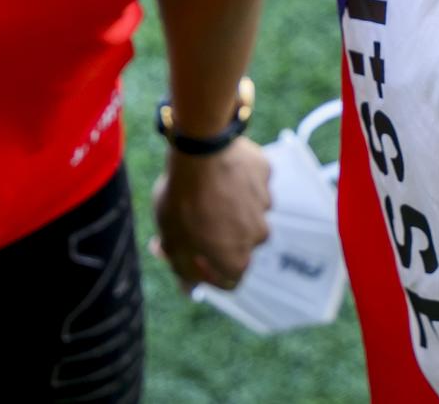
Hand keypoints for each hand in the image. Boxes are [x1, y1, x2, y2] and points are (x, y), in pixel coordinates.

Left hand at [150, 136, 271, 290]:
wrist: (201, 150)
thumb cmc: (184, 201)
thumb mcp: (173, 242)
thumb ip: (184, 270)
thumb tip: (190, 289)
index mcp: (237, 259)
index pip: (228, 280)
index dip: (208, 271)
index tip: (193, 255)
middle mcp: (258, 236)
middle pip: (238, 245)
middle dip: (219, 237)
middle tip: (194, 219)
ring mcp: (265, 202)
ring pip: (246, 212)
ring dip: (230, 208)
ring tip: (205, 191)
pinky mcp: (265, 174)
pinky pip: (251, 183)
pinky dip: (237, 181)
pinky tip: (218, 171)